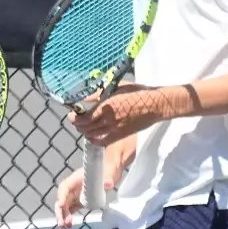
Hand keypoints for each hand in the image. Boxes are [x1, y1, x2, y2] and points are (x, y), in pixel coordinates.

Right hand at [53, 132, 136, 228]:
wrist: (111, 168)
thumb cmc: (108, 169)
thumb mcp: (108, 173)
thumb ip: (107, 179)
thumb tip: (109, 183)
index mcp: (76, 179)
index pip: (65, 188)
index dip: (62, 196)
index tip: (62, 205)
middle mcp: (73, 187)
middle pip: (63, 199)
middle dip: (61, 211)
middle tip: (62, 223)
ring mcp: (76, 194)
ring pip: (65, 206)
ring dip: (64, 216)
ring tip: (65, 227)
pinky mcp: (81, 200)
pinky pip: (71, 209)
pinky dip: (69, 217)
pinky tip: (69, 226)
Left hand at [68, 84, 188, 146]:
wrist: (155, 105)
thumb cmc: (137, 93)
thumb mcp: (116, 87)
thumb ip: (99, 94)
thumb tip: (86, 98)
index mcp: (106, 107)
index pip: (83, 118)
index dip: (74, 117)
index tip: (72, 113)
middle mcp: (108, 120)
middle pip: (85, 128)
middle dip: (78, 124)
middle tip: (76, 119)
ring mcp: (114, 129)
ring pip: (92, 135)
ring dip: (84, 131)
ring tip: (83, 126)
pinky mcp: (120, 135)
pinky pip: (102, 141)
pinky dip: (94, 140)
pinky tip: (92, 136)